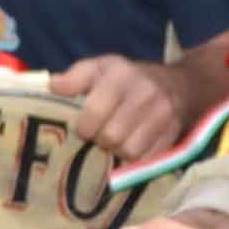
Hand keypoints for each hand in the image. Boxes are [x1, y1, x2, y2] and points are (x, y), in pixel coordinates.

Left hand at [52, 56, 185, 164]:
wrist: (176, 84)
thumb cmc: (127, 78)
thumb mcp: (100, 68)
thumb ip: (75, 77)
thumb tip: (52, 85)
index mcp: (121, 76)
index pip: (95, 111)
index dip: (83, 126)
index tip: (81, 128)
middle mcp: (145, 94)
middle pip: (111, 136)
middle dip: (99, 141)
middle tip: (97, 136)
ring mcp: (163, 115)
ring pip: (129, 152)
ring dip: (117, 153)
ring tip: (113, 143)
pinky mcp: (173, 134)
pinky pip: (148, 160)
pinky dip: (135, 160)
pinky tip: (129, 148)